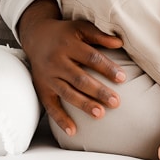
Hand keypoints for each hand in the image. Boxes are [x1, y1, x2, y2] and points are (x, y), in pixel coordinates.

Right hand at [18, 0, 124, 135]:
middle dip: (98, 91)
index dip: (107, 68)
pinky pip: (51, 106)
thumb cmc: (65, 33)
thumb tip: (120, 42)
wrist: (36, 36)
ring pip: (67, 93)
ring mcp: (49, 76)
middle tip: (116, 102)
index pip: (91, 57)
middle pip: (80, 78)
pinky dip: (61, 119)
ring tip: (100, 114)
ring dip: (84, 105)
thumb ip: (99, 35)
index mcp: (68, 44)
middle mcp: (57, 61)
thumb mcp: (80, 28)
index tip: (123, 78)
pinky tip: (73, 131)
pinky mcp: (42, 88)